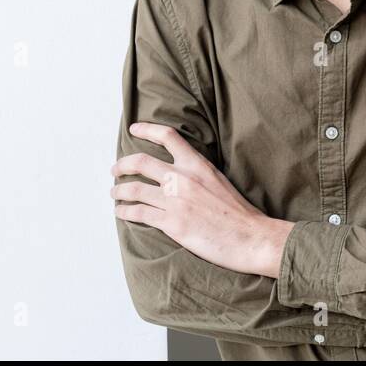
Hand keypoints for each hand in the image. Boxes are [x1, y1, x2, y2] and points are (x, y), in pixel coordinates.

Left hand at [110, 121, 289, 276]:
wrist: (249, 236)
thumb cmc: (238, 212)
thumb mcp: (218, 180)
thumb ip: (197, 173)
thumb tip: (179, 172)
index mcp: (197, 165)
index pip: (168, 136)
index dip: (147, 130)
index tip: (134, 129)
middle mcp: (183, 178)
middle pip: (141, 162)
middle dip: (122, 165)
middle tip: (116, 169)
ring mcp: (175, 201)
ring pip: (134, 189)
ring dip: (119, 191)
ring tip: (115, 193)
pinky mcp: (171, 223)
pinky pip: (138, 213)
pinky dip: (124, 211)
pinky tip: (121, 212)